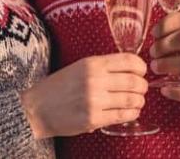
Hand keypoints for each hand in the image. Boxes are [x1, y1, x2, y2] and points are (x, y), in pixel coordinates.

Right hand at [20, 53, 147, 137]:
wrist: (37, 109)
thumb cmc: (59, 87)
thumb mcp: (80, 67)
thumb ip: (104, 67)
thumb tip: (131, 70)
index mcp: (92, 63)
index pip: (129, 61)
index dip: (141, 67)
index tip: (142, 72)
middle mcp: (95, 80)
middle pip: (134, 81)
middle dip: (143, 86)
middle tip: (142, 89)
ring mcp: (94, 100)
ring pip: (131, 99)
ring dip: (139, 101)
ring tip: (138, 101)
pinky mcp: (93, 119)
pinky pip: (122, 115)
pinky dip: (132, 113)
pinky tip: (131, 112)